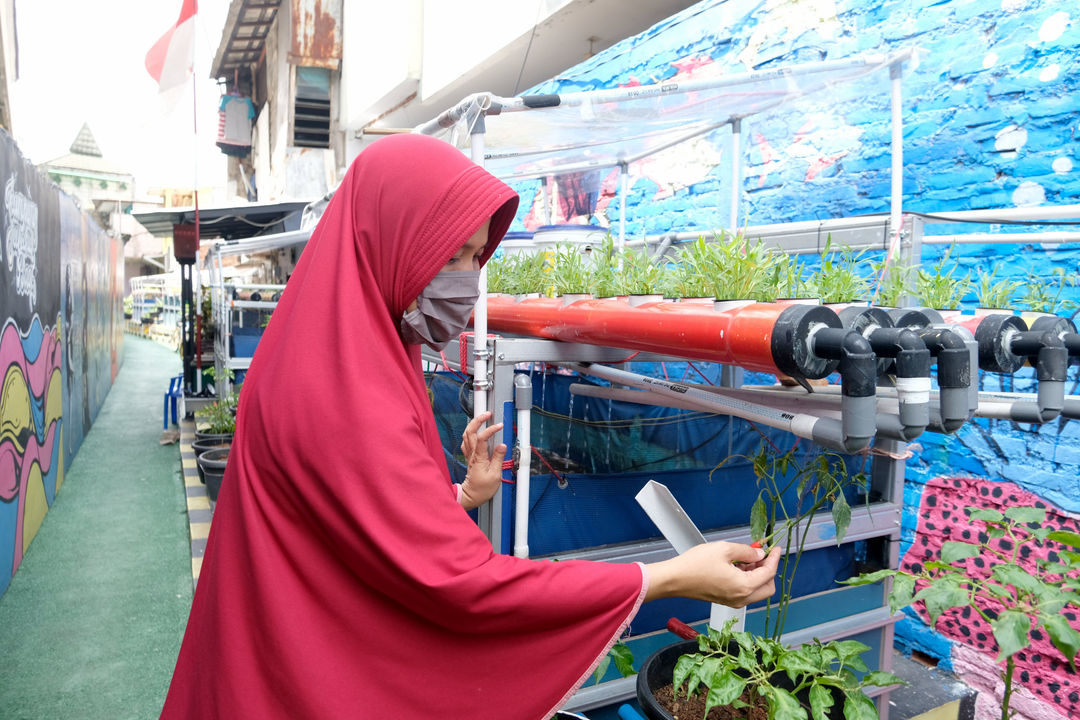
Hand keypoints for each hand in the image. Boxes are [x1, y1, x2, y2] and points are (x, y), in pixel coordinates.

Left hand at [458, 411, 505, 509]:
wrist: (471, 496)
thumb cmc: (482, 489)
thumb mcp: (495, 476)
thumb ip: (498, 459)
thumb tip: (502, 445)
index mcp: (479, 458)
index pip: (482, 438)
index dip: (490, 430)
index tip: (500, 426)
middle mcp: (472, 454)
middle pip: (469, 432)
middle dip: (478, 420)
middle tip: (488, 414)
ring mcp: (469, 455)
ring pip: (466, 435)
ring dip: (473, 424)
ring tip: (483, 419)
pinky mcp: (469, 457)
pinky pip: (466, 441)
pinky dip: (470, 433)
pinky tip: (475, 432)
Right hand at [643, 542, 780, 606]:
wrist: (675, 579)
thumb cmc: (695, 565)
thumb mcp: (724, 549)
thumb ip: (747, 552)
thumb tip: (759, 554)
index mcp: (744, 586)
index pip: (769, 573)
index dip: (774, 558)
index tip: (775, 548)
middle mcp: (741, 598)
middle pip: (768, 587)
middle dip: (768, 570)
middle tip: (762, 554)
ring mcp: (733, 602)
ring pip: (757, 591)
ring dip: (758, 575)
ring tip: (747, 558)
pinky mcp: (726, 600)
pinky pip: (745, 592)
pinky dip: (748, 580)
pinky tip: (739, 566)